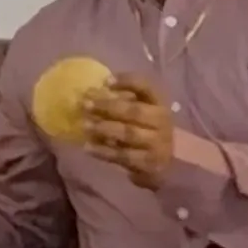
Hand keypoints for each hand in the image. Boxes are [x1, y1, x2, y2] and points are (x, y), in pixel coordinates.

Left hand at [82, 73, 173, 188]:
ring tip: (84, 125)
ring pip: (129, 133)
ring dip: (105, 128)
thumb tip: (94, 92)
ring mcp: (157, 144)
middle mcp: (162, 122)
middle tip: (85, 104)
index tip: (105, 81)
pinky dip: (104, 151)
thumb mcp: (140, 114)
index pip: (146, 87)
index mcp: (159, 104)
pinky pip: (123, 156)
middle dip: (108, 106)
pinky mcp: (149, 164)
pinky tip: (88, 147)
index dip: (127, 81)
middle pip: (135, 111)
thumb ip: (122, 102)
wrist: (163, 166)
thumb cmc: (146, 132)